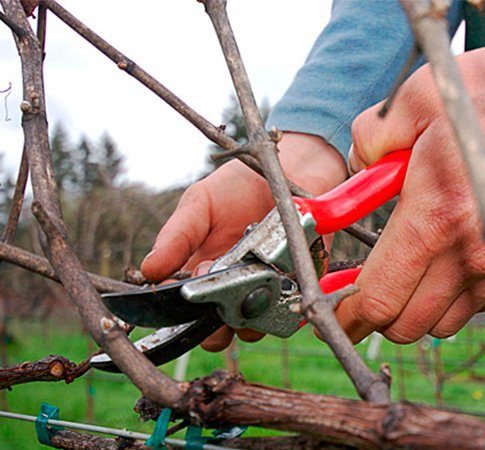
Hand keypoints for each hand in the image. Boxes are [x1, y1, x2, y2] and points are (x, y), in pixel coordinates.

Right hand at [141, 132, 346, 349]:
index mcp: (200, 276)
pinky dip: (285, 299)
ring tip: (255, 272)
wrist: (288, 171)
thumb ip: (177, 237)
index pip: (185, 316)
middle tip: (221, 282)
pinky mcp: (299, 288)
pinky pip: (291, 314)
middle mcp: (231, 291)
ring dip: (250, 311)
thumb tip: (148, 270)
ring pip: (253, 329)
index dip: (182, 312)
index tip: (185, 288)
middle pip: (217, 333)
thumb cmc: (238, 188)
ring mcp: (265, 293)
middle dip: (215, 322)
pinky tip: (283, 270)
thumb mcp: (199, 204)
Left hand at [337, 42, 484, 343]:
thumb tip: (359, 164)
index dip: (346, 312)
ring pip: (445, 322)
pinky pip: (480, 303)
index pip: (379, 299)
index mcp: (434, 218)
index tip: (331, 306)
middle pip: (408, 325)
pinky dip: (454, 296)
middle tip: (363, 287)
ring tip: (408, 268)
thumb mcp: (422, 96)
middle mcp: (470, 256)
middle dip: (377, 314)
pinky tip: (449, 257)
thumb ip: (373, 137)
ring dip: (417, 307)